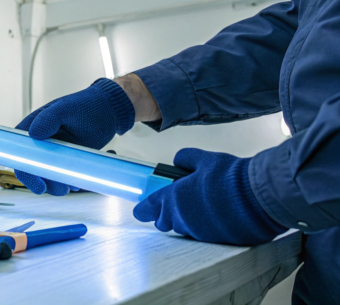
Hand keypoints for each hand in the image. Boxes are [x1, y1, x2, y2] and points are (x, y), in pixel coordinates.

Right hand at [15, 78, 134, 195]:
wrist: (108, 111)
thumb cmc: (85, 105)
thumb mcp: (66, 108)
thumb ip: (49, 118)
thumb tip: (33, 133)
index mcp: (32, 128)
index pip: (20, 154)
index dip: (26, 172)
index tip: (40, 185)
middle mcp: (40, 144)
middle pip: (34, 171)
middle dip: (47, 184)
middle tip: (63, 189)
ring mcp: (54, 154)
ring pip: (49, 178)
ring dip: (60, 185)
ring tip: (76, 183)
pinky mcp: (67, 161)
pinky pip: (64, 177)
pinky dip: (73, 181)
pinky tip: (84, 176)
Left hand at [133, 148, 286, 245]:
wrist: (261, 197)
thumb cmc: (231, 178)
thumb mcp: (205, 159)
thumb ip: (186, 159)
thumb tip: (178, 160)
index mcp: (174, 198)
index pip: (148, 208)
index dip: (144, 209)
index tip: (141, 209)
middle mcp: (183, 219)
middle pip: (165, 222)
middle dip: (168, 213)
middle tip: (179, 201)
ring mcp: (199, 232)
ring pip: (184, 228)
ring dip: (188, 219)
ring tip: (204, 205)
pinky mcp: (215, 241)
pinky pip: (203, 235)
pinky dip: (206, 226)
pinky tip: (218, 214)